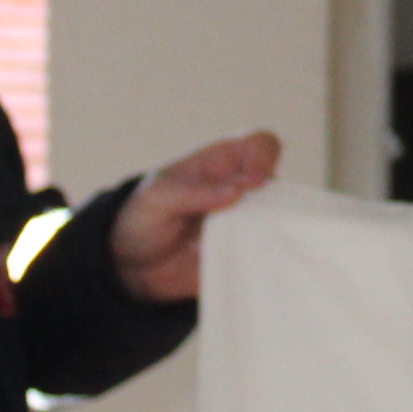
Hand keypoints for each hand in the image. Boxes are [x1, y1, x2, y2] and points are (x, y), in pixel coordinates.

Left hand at [109, 132, 283, 301]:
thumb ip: (192, 191)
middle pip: (281, 188)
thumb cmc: (143, 217)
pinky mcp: (246, 256)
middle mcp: (244, 192)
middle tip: (239, 225)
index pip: (261, 145)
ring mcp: (248, 226)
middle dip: (269, 206)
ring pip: (280, 225)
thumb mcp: (156, 197)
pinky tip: (236, 266)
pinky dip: (262, 261)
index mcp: (223, 163)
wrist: (132, 266)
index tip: (252, 183)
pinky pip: (267, 257)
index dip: (264, 158)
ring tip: (232, 249)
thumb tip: (237, 190)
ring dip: (266, 236)